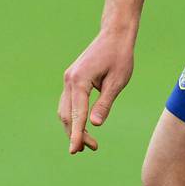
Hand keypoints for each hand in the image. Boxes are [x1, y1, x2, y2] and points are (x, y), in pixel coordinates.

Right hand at [58, 29, 136, 153]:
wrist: (114, 35)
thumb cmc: (120, 57)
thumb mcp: (117, 82)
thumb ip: (105, 103)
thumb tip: (95, 125)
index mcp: (80, 80)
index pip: (77, 113)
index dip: (76, 134)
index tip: (75, 150)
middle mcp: (70, 79)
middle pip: (66, 114)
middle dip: (75, 133)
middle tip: (92, 148)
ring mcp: (69, 78)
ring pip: (65, 110)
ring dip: (73, 127)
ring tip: (89, 142)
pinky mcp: (72, 78)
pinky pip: (68, 102)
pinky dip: (73, 116)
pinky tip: (84, 125)